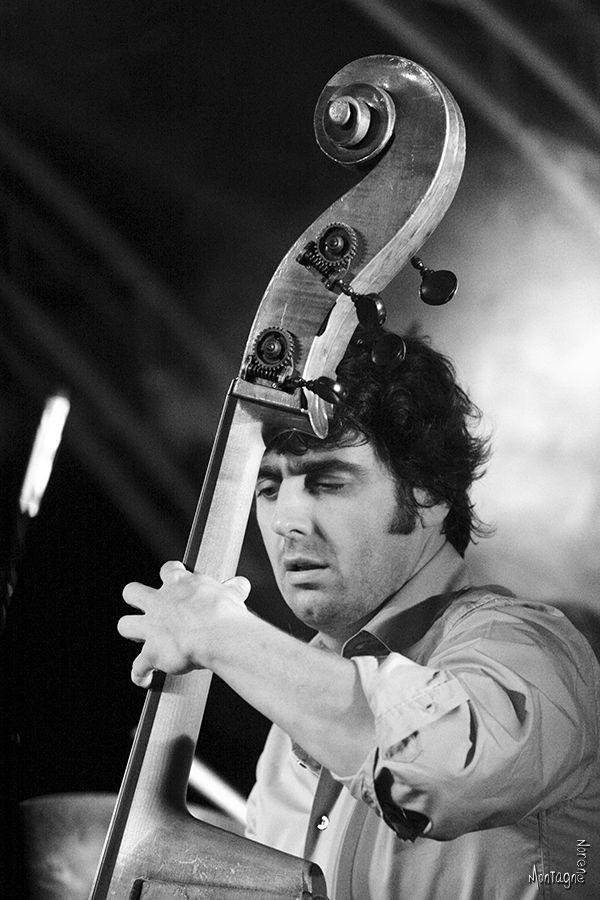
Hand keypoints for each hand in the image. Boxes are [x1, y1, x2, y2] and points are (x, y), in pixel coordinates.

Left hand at [117, 560, 250, 687]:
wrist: (219, 635)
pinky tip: (145, 680)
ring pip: (125, 625)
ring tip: (139, 639)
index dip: (170, 574)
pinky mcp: (151, 652)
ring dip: (131, 632)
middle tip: (148, 607)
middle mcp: (160, 603)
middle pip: (132, 592)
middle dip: (135, 598)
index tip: (174, 576)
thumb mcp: (232, 595)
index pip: (168, 570)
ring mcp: (152, 628)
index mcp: (180, 585)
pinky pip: (138, 667)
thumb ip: (232, 590)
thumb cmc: (227, 613)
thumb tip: (240, 584)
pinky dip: (140, 674)